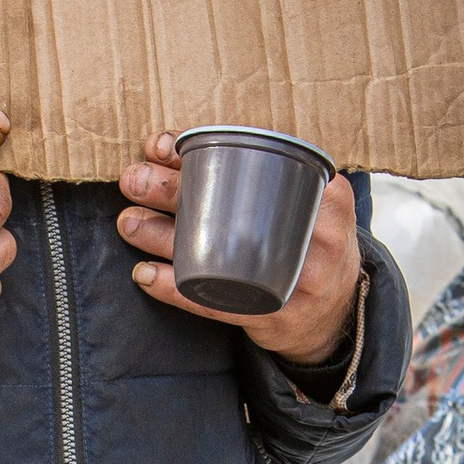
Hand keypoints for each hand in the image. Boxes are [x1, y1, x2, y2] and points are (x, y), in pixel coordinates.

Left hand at [118, 138, 362, 366]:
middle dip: (172, 190)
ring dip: (162, 236)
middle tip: (133, 179)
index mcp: (327, 197)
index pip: (259, 162)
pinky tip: (145, 274)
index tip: (160, 146)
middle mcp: (319, 239)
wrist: (335, 314)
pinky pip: (214, 303)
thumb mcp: (307, 202)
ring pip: (216, 258)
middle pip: (232, 208)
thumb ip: (261, 173)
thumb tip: (168, 147)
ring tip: (128, 222)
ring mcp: (295, 284)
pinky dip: (174, 288)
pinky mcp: (270, 317)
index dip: (203, 150)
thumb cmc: (308, 242)